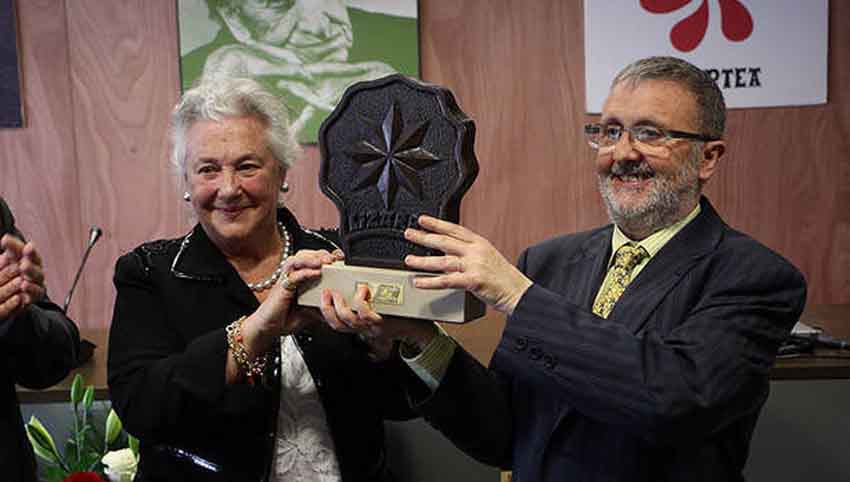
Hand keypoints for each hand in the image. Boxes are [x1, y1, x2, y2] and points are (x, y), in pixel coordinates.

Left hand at [0, 234, 45, 319]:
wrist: (14, 294)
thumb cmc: (11, 273)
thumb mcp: (8, 259)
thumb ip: (11, 248)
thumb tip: (5, 238)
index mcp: (29, 258)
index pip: (28, 251)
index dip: (28, 249)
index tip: (28, 246)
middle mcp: (35, 269)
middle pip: (36, 263)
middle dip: (31, 259)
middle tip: (25, 258)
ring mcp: (37, 282)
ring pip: (37, 277)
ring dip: (31, 273)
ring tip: (24, 269)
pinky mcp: (35, 295)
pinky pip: (36, 292)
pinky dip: (31, 289)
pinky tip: (24, 286)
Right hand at [241, 249, 342, 356]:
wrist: (268, 329)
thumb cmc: (285, 318)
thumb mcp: (311, 312)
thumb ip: (322, 306)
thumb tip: (338, 307)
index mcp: (300, 278)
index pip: (313, 259)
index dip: (326, 256)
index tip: (340, 258)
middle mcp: (292, 276)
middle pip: (305, 254)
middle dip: (321, 253)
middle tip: (335, 257)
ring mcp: (286, 280)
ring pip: (297, 260)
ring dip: (312, 258)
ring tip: (325, 262)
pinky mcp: (281, 288)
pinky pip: (293, 276)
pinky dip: (305, 272)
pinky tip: (316, 273)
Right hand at [320, 284, 437, 358]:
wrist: (419, 332)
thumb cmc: (401, 320)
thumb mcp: (379, 317)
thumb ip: (367, 307)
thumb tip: (356, 287)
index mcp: (361, 327)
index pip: (335, 323)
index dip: (323, 312)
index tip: (320, 298)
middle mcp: (363, 329)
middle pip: (336, 323)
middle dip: (326, 308)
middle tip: (326, 293)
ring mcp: (371, 327)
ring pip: (347, 318)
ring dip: (340, 304)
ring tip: (341, 291)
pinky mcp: (381, 323)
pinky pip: (365, 313)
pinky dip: (360, 300)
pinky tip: (363, 290)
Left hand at [404, 215, 532, 314]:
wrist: (519, 292)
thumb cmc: (503, 277)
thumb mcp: (487, 257)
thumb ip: (469, 252)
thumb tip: (447, 251)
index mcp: (480, 243)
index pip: (454, 229)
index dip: (437, 223)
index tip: (422, 220)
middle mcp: (476, 251)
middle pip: (445, 241)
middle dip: (424, 237)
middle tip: (409, 234)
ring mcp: (475, 266)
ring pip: (443, 261)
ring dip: (423, 261)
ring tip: (409, 260)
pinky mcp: (474, 281)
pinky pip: (447, 281)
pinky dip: (430, 281)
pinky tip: (419, 282)